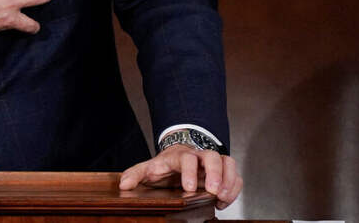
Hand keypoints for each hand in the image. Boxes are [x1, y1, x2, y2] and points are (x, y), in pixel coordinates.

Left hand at [119, 144, 241, 209]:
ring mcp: (213, 163)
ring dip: (229, 180)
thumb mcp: (148, 169)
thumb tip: (123, 185)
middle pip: (212, 156)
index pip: (186, 158)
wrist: (179, 156)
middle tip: (214, 191)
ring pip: (228, 162)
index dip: (189, 171)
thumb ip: (135, 175)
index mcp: (179, 156)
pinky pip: (235, 175)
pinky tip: (225, 201)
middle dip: (216, 173)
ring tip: (223, 197)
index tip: (189, 188)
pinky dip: (235, 187)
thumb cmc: (164, 165)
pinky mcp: (223, 172)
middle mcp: (199, 156)